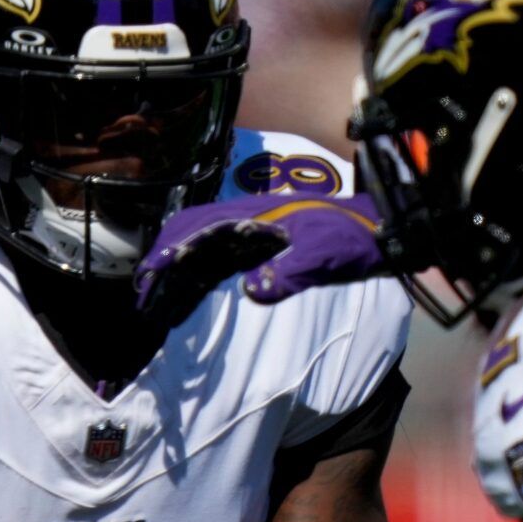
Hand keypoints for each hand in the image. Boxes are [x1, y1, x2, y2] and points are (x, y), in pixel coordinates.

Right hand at [134, 194, 390, 328]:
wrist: (378, 232)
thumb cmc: (352, 238)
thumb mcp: (325, 255)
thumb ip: (292, 271)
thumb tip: (253, 290)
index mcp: (253, 214)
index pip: (197, 226)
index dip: (170, 250)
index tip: (151, 276)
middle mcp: (244, 220)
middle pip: (187, 234)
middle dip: (161, 262)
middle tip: (144, 299)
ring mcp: (250, 235)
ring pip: (198, 249)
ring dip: (174, 273)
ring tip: (156, 307)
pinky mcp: (258, 250)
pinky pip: (216, 262)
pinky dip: (195, 280)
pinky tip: (185, 303)